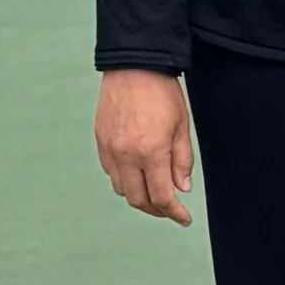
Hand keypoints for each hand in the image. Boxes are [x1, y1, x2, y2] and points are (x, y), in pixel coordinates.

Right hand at [95, 68, 195, 223]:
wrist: (133, 65)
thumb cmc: (162, 92)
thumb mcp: (182, 125)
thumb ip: (181, 160)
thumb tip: (181, 188)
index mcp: (150, 151)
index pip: (162, 196)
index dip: (174, 213)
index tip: (184, 219)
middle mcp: (126, 155)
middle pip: (138, 199)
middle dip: (156, 210)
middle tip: (170, 210)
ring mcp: (109, 149)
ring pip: (122, 189)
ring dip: (139, 196)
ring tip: (155, 192)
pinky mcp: (100, 142)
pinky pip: (111, 172)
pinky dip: (125, 180)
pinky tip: (137, 174)